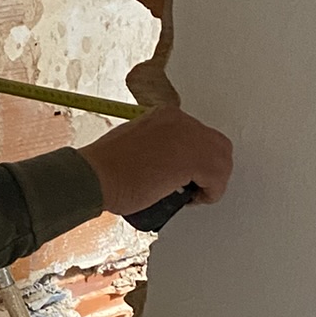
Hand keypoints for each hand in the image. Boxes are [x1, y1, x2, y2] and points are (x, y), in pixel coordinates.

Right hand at [79, 105, 232, 218]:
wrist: (93, 175)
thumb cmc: (104, 169)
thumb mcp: (136, 147)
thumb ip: (159, 149)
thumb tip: (173, 166)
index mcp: (165, 116)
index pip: (198, 137)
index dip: (197, 161)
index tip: (185, 177)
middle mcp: (180, 121)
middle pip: (217, 145)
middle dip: (211, 169)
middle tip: (194, 188)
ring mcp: (187, 137)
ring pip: (222, 160)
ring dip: (212, 182)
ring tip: (191, 195)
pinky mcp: (191, 159)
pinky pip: (218, 178)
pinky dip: (211, 194)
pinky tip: (192, 200)